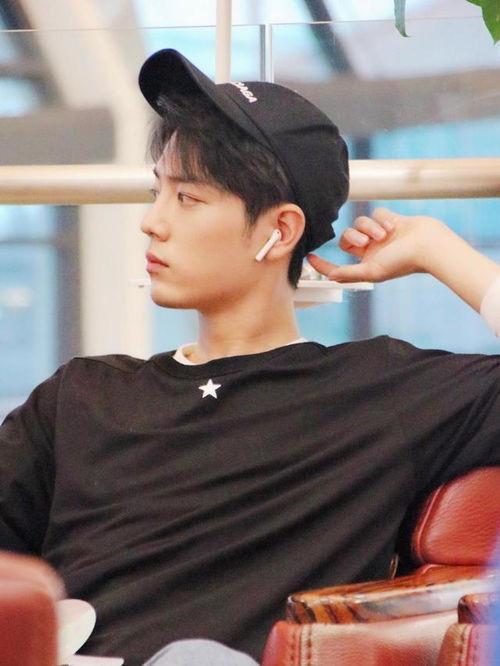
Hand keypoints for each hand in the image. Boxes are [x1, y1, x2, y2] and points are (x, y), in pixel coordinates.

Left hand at [307, 207, 446, 282]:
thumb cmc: (403, 261)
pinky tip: (394, 226)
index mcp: (366, 265)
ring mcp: (381, 235)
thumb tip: (329, 277)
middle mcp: (371, 251)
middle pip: (347, 237)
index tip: (309, 257)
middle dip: (352, 237)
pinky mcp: (390, 221)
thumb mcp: (372, 271)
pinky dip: (383, 219)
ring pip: (361, 222)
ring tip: (385, 234)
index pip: (338, 265)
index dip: (323, 263)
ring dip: (370, 227)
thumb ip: (350, 274)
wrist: (429, 245)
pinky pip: (376, 213)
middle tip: (365, 242)